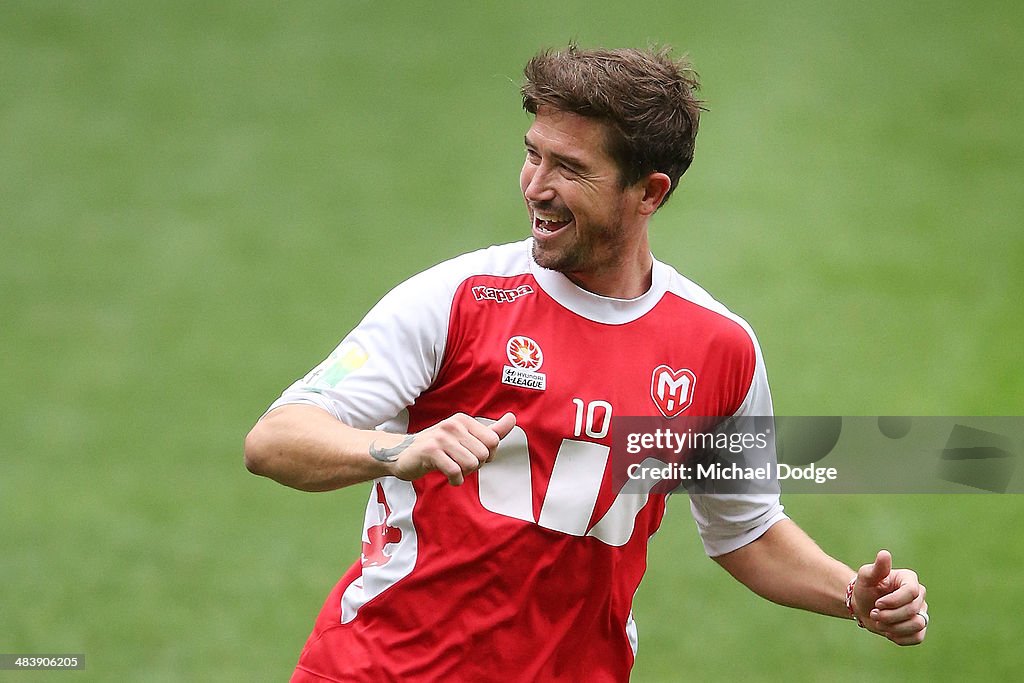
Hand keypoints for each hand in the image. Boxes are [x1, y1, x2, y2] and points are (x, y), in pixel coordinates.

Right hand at [377, 412, 516, 485]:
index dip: (487, 455)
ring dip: (465, 473)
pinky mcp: (431, 452)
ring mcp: (441, 437)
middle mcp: (453, 425)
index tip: (473, 456)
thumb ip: (491, 430)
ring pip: (472, 463)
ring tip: (453, 469)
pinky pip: (456, 472)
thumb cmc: (437, 448)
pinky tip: (449, 477)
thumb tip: (513, 418)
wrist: (402, 454)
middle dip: (475, 466)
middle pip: (484, 454)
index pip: (493, 441)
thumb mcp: (465, 437)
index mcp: (463, 420)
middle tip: (460, 464)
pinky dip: (455, 480)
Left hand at [853, 550, 927, 644]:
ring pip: (918, 625)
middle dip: (890, 615)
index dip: (894, 601)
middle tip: (873, 614)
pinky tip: (888, 631)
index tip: (877, 604)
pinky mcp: (919, 627)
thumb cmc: (865, 588)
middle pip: (913, 610)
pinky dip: (900, 637)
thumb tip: (884, 554)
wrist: (863, 606)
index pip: (911, 592)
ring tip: (879, 623)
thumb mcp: (866, 577)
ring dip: (894, 627)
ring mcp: (921, 611)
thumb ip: (877, 568)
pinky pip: (918, 637)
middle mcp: (919, 595)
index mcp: (909, 579)